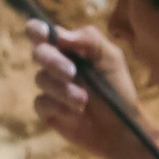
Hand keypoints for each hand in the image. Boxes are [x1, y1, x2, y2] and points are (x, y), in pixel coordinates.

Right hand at [30, 18, 131, 155]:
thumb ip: (89, 39)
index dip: (37, 30)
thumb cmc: (117, 89)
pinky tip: (76, 113)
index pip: (42, 32)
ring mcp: (50, 88)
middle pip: (38, 53)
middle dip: (54, 62)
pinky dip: (59, 106)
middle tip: (72, 73)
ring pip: (41, 79)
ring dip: (64, 89)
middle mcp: (55, 65)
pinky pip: (41, 102)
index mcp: (68, 48)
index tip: (45, 34)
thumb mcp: (111, 58)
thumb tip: (59, 35)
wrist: (121, 128)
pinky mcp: (47, 110)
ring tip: (84, 101)